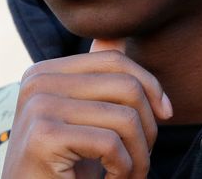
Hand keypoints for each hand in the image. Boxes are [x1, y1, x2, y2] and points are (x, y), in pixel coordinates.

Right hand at [3, 39, 173, 178]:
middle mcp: (37, 81)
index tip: (165, 115)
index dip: (151, 86)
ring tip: (130, 174)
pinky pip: (111, 144)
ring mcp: (37, 106)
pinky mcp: (44, 136)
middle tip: (142, 159)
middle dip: (148, 127)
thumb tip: (114, 36)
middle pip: (126, 86)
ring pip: (125, 118)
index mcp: (45, 71)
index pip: (115, 60)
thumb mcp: (83, 116)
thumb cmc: (65, 165)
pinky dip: (124, 169)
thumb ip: (96, 77)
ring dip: (139, 156)